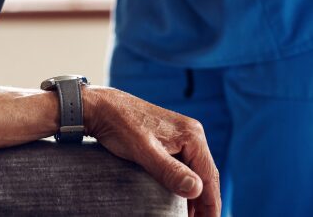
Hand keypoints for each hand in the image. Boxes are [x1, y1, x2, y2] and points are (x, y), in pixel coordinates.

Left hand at [84, 86, 220, 216]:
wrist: (101, 106)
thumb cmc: (120, 125)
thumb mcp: (144, 152)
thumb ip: (170, 171)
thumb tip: (197, 189)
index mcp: (191, 136)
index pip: (209, 176)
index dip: (211, 204)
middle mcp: (191, 134)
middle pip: (205, 175)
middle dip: (204, 202)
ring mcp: (180, 136)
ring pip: (195, 171)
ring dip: (194, 194)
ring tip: (190, 216)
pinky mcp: (169, 139)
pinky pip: (184, 165)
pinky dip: (184, 183)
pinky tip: (179, 197)